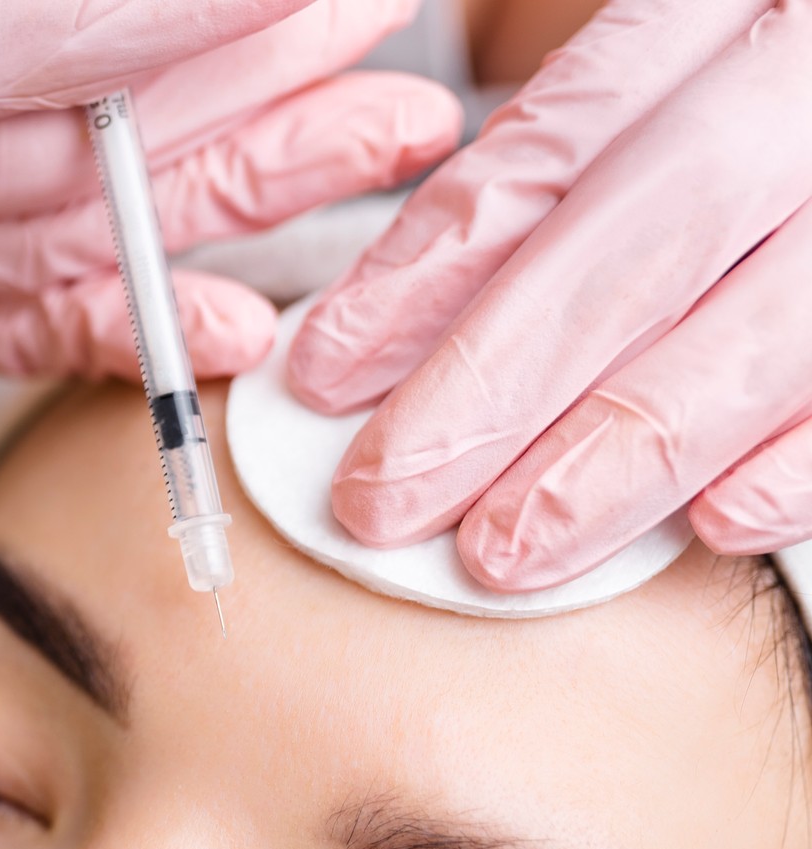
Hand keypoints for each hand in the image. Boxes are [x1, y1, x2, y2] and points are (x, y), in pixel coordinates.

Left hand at [289, 0, 811, 586]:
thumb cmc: (776, 82)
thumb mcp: (687, 54)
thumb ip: (571, 152)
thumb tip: (396, 317)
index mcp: (733, 6)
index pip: (552, 147)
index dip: (424, 271)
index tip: (327, 373)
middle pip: (642, 238)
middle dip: (495, 383)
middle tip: (381, 498)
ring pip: (764, 330)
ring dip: (621, 454)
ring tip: (504, 550)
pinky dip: (802, 460)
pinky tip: (710, 526)